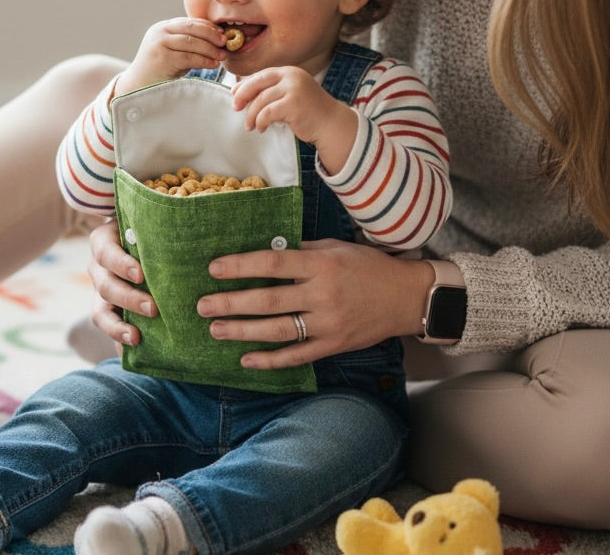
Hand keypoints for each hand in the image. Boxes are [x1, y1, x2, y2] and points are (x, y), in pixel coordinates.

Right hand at [87, 219, 157, 345]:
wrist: (138, 239)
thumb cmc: (146, 229)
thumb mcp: (145, 224)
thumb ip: (154, 231)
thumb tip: (183, 232)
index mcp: (103, 242)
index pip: (106, 253)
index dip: (121, 264)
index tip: (140, 274)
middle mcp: (98, 267)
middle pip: (104, 286)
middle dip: (128, 299)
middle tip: (153, 308)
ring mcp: (101, 290)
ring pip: (100, 312)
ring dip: (118, 326)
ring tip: (136, 338)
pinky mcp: (107, 309)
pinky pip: (108, 328)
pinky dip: (117, 339)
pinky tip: (133, 348)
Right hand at [115, 18, 226, 94]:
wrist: (136, 88)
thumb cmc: (160, 72)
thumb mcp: (174, 52)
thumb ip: (189, 44)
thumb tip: (217, 41)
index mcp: (163, 27)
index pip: (190, 22)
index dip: (208, 27)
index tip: (223, 34)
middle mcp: (159, 32)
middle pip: (191, 27)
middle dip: (211, 34)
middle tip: (225, 42)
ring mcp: (159, 44)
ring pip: (191, 41)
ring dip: (210, 48)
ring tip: (222, 56)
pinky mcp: (162, 58)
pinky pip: (188, 57)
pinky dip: (203, 60)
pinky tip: (213, 64)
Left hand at [196, 240, 433, 369]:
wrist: (406, 297)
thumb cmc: (367, 266)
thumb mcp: (335, 248)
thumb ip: (301, 250)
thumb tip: (265, 249)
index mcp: (321, 264)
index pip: (273, 262)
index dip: (241, 266)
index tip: (214, 268)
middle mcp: (322, 294)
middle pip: (268, 299)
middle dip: (231, 303)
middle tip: (202, 306)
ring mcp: (328, 323)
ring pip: (278, 330)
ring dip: (243, 331)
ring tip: (215, 330)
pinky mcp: (333, 345)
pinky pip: (297, 356)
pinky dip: (270, 360)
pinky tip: (246, 359)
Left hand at [231, 67, 357, 172]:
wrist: (330, 124)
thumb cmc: (307, 112)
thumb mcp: (289, 95)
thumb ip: (271, 92)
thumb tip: (240, 94)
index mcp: (289, 72)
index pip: (261, 75)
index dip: (245, 84)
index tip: (235, 95)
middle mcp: (291, 76)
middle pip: (257, 82)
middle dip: (243, 95)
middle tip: (236, 108)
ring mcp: (293, 88)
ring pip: (261, 100)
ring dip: (251, 115)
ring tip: (250, 126)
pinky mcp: (293, 103)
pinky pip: (267, 113)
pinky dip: (260, 122)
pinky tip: (261, 128)